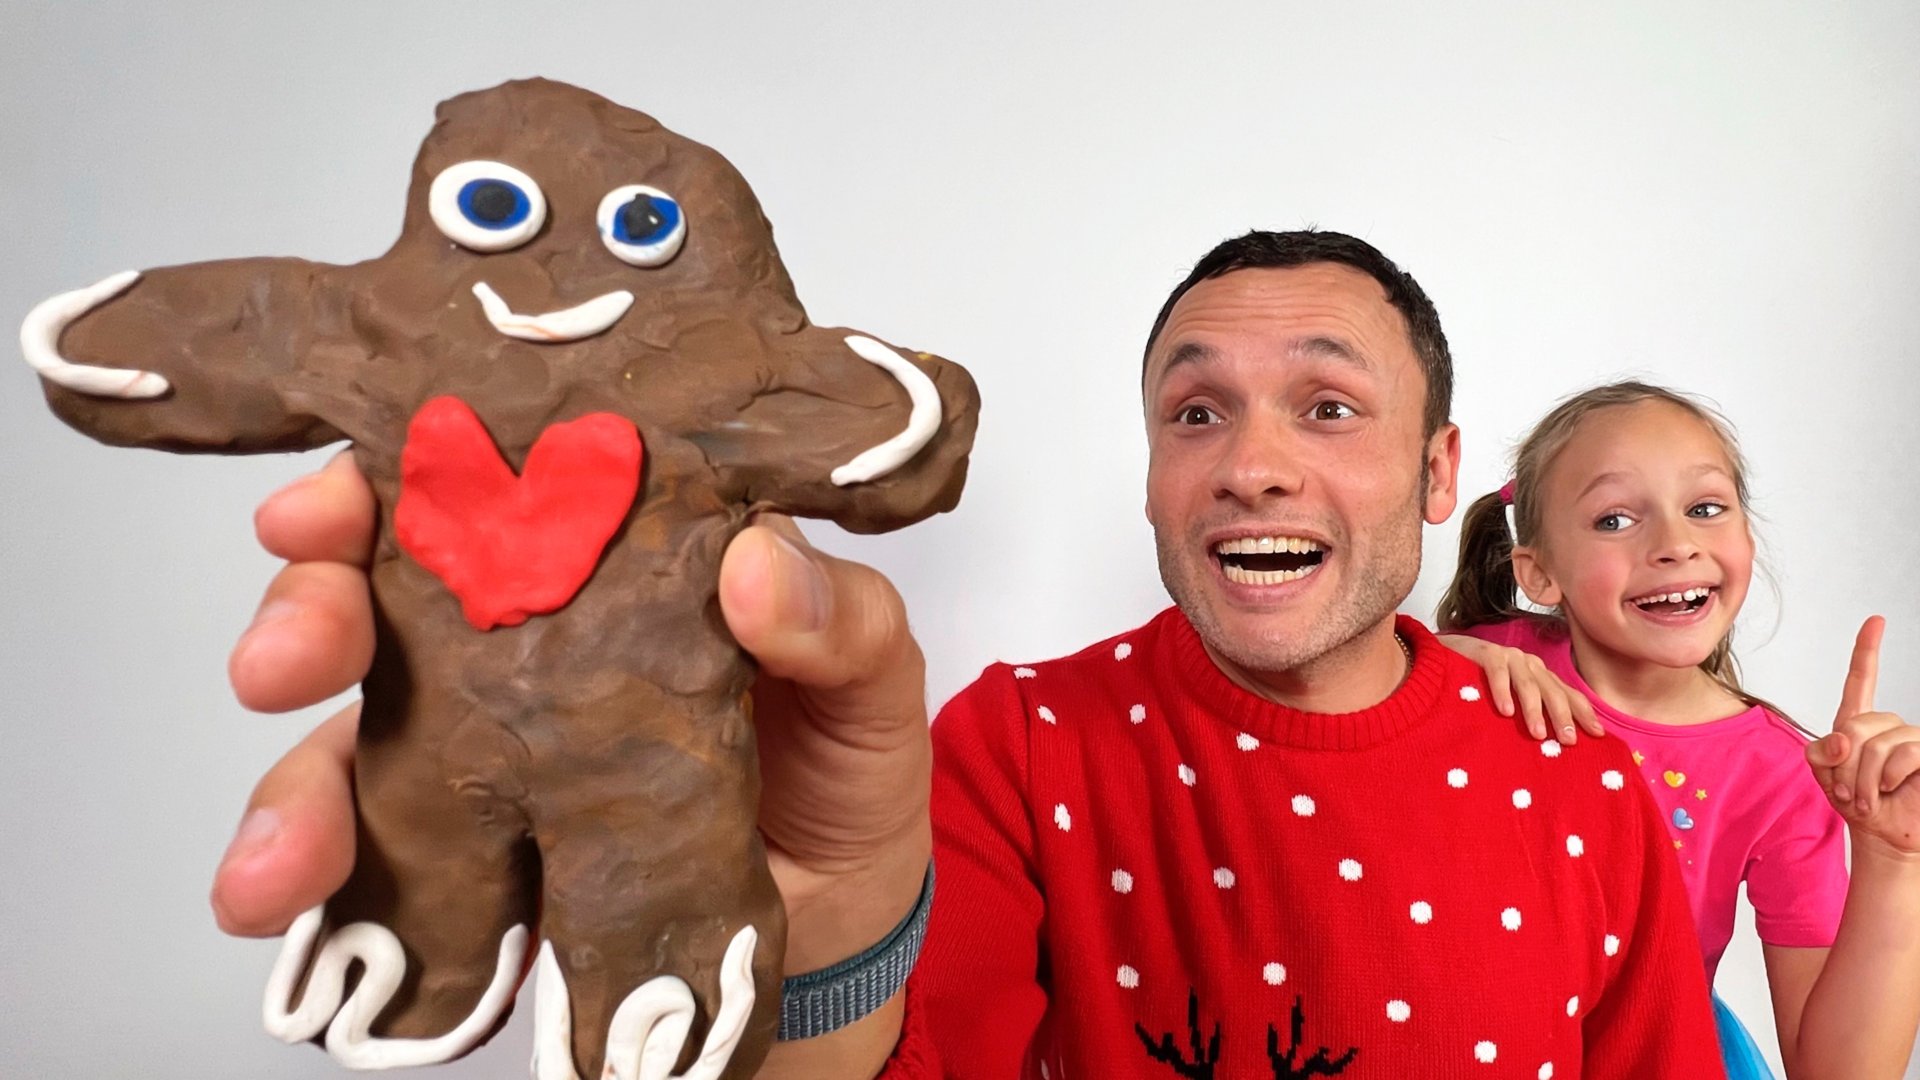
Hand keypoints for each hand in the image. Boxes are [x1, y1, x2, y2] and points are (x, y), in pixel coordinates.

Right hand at [210, 455, 932, 1016]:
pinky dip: (319, 885)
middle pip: (373, 598)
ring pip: (345, 741)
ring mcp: (486, 751)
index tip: (328, 505)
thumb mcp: (872, 672)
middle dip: (306, 616)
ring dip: (291, 789)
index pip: (474, 481)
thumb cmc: (848, 757)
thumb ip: (838, 619)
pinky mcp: (478, 858)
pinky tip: (287, 905)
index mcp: (604, 554)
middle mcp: (519, 638)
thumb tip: (758, 564)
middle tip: (286, 662)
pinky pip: (376, 863)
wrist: (844, 918)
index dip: (386, 477)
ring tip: (279, 857)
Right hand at [1438, 633, 1602, 743]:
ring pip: (1528, 684)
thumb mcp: (1509, 698)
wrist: (1440, 657)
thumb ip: (1527, 711)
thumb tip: (1550, 742)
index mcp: (1539, 674)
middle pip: (1553, 690)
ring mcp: (1508, 657)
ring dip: (1534, 710)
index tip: (1598, 734)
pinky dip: (1502, 691)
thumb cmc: (1477, 683)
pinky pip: (1497, 672)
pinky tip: (1505, 711)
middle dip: (1563, 716)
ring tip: (1538, 733)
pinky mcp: (1485, 653)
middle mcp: (1528, 663)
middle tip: (1569, 741)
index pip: (1567, 693)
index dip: (1583, 712)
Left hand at [1806, 617, 1919, 857]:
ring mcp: (1912, 740)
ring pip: (1880, 743)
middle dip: (1845, 764)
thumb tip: (1846, 738)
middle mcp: (1888, 726)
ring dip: (1864, 778)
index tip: (1876, 620)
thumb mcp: (1824, 775)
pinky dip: (1887, 778)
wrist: (1881, 835)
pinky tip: (1890, 792)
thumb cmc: (1854, 802)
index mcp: (1858, 722)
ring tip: (1867, 797)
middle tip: (1846, 790)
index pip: (1861, 680)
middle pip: (1857, 725)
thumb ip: (1821, 751)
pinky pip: (1904, 754)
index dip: (1867, 650)